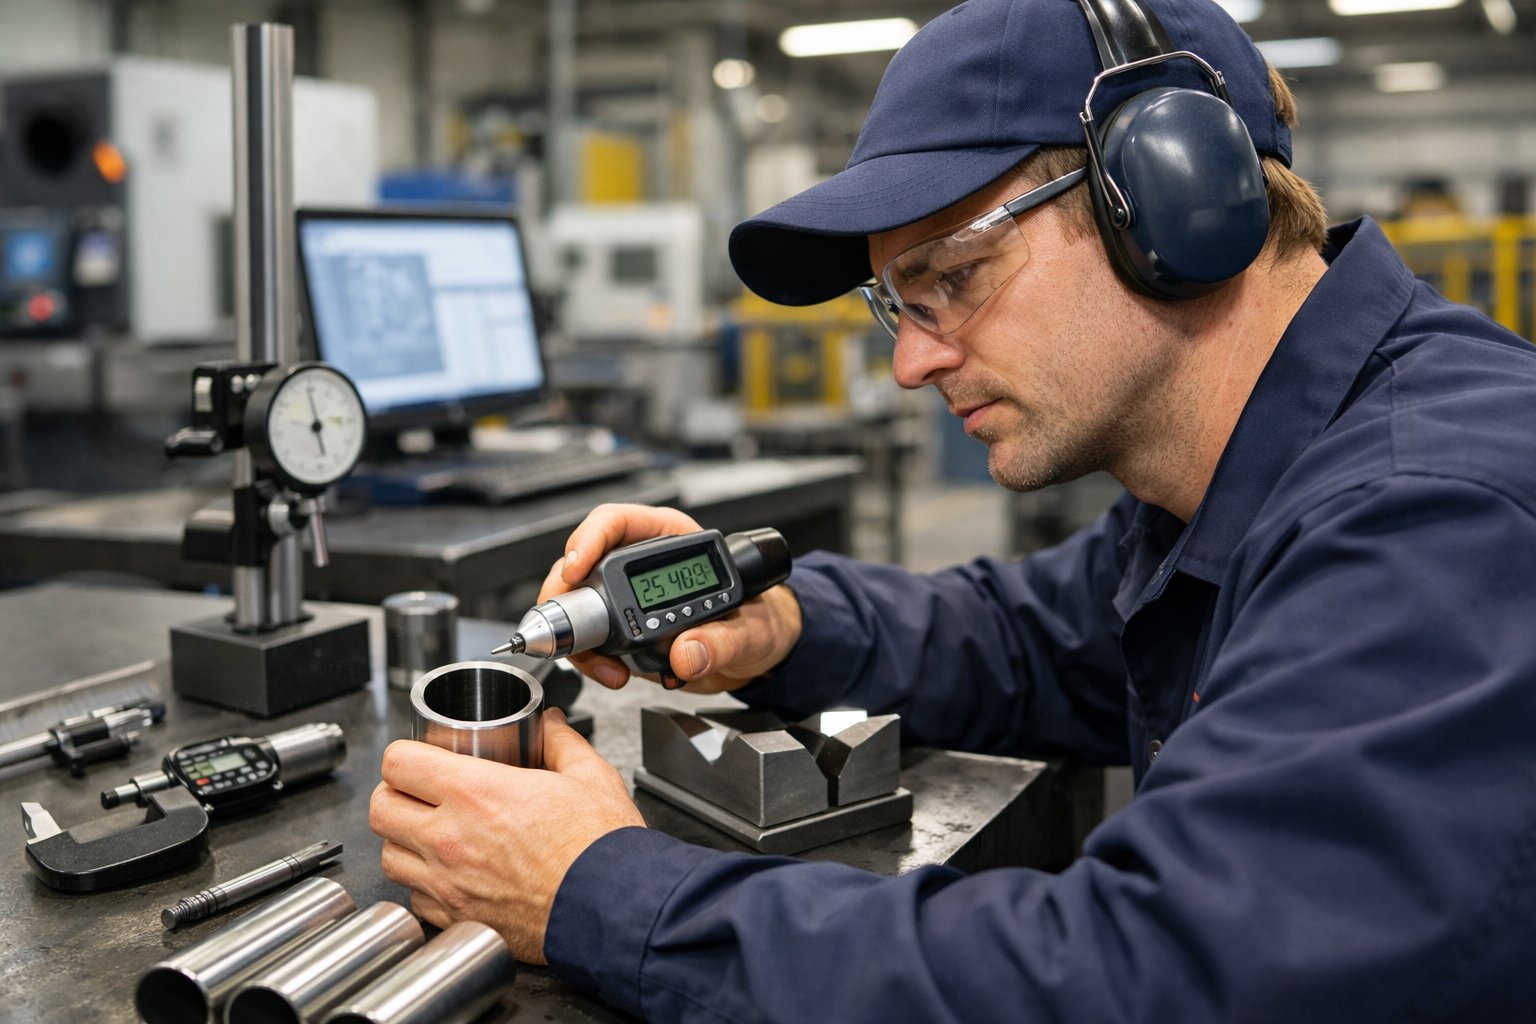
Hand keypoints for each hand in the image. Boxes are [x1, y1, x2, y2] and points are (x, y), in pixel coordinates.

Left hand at [370, 709, 644, 963]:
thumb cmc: (601, 848)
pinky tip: (452, 874)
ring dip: (404, 842)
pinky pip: (414, 898)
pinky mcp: (456, 919)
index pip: (398, 763)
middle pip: (380, 808)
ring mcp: (447, 883)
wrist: (614, 908)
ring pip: (388, 856)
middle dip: (396, 796)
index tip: (422, 759)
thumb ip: (561, 742)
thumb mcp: (589, 775)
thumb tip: (550, 724)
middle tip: (420, 794)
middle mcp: (450, 838)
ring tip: (433, 835)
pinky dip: (424, 885)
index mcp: (476, 792)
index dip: (406, 756)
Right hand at [542, 503, 802, 692]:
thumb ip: (724, 641)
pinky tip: (612, 673)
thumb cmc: (760, 621)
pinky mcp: (622, 629)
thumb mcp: (752, 630)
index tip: (577, 565)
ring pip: (577, 602)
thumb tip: (688, 653)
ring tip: (605, 666)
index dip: (590, 538)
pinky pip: (590, 637)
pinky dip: (590, 657)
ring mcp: (626, 596)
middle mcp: (641, 563)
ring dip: (579, 636)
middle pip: (582, 562)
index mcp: (672, 539)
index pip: (617, 522)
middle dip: (567, 593)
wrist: (759, 656)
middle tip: (573, 626)